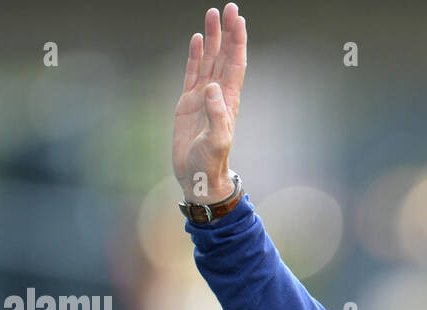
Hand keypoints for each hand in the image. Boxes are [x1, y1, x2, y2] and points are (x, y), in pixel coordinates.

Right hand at [173, 4, 246, 202]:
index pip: (235, 64)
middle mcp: (218, 94)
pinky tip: (197, 39)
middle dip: (227, 32)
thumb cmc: (211, 162)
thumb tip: (212, 88)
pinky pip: (192, 72)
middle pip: (224, 56)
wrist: (198, 175)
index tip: (238, 20)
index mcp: (229, 100)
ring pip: (208, 59)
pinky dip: (195, 55)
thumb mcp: (217, 141)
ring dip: (211, 38)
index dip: (237, 42)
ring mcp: (203, 96)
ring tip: (212, 14)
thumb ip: (216, 115)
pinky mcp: (188, 102)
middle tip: (228, 7)